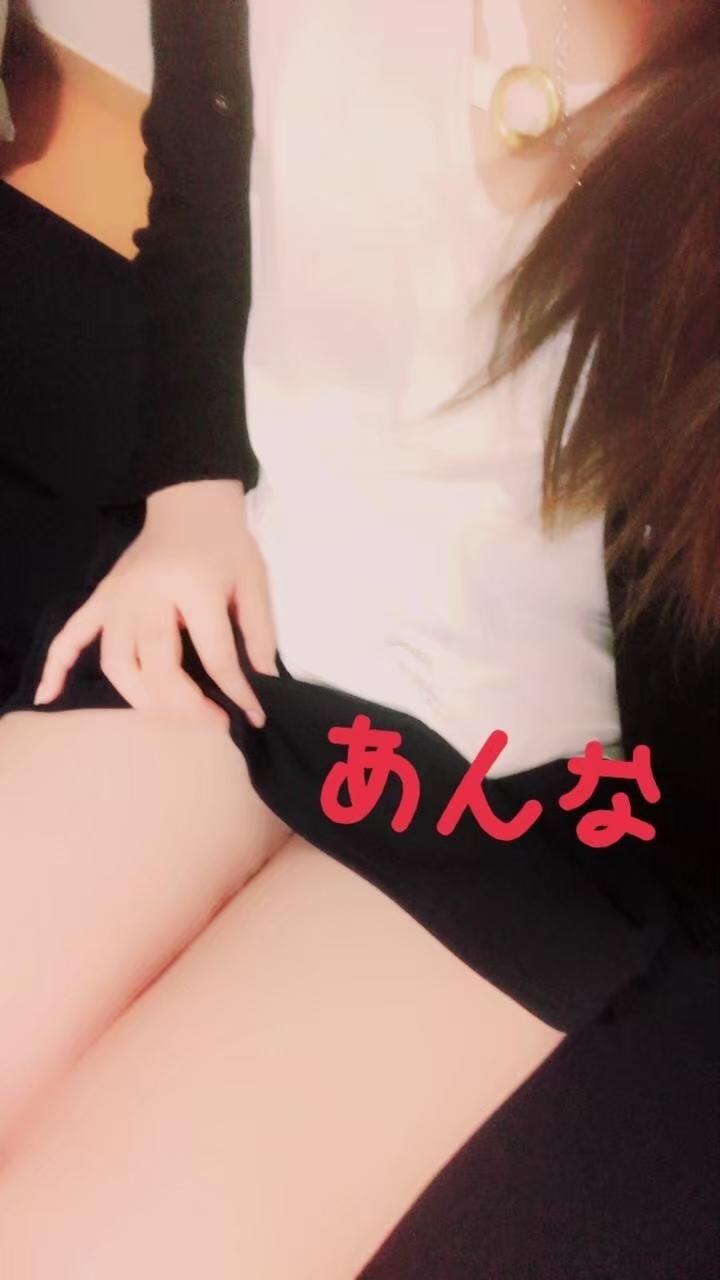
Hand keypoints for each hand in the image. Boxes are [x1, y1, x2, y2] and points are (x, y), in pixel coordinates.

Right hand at [34, 480, 276, 725]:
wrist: (189, 503)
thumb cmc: (225, 545)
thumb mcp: (253, 582)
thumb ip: (258, 633)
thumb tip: (264, 683)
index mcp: (192, 587)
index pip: (214, 655)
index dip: (236, 691)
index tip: (252, 715)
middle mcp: (148, 595)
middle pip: (156, 666)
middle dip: (185, 705)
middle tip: (213, 723)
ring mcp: (117, 598)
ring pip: (116, 662)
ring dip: (141, 698)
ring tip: (173, 718)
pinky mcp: (100, 598)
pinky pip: (71, 635)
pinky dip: (57, 666)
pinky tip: (49, 696)